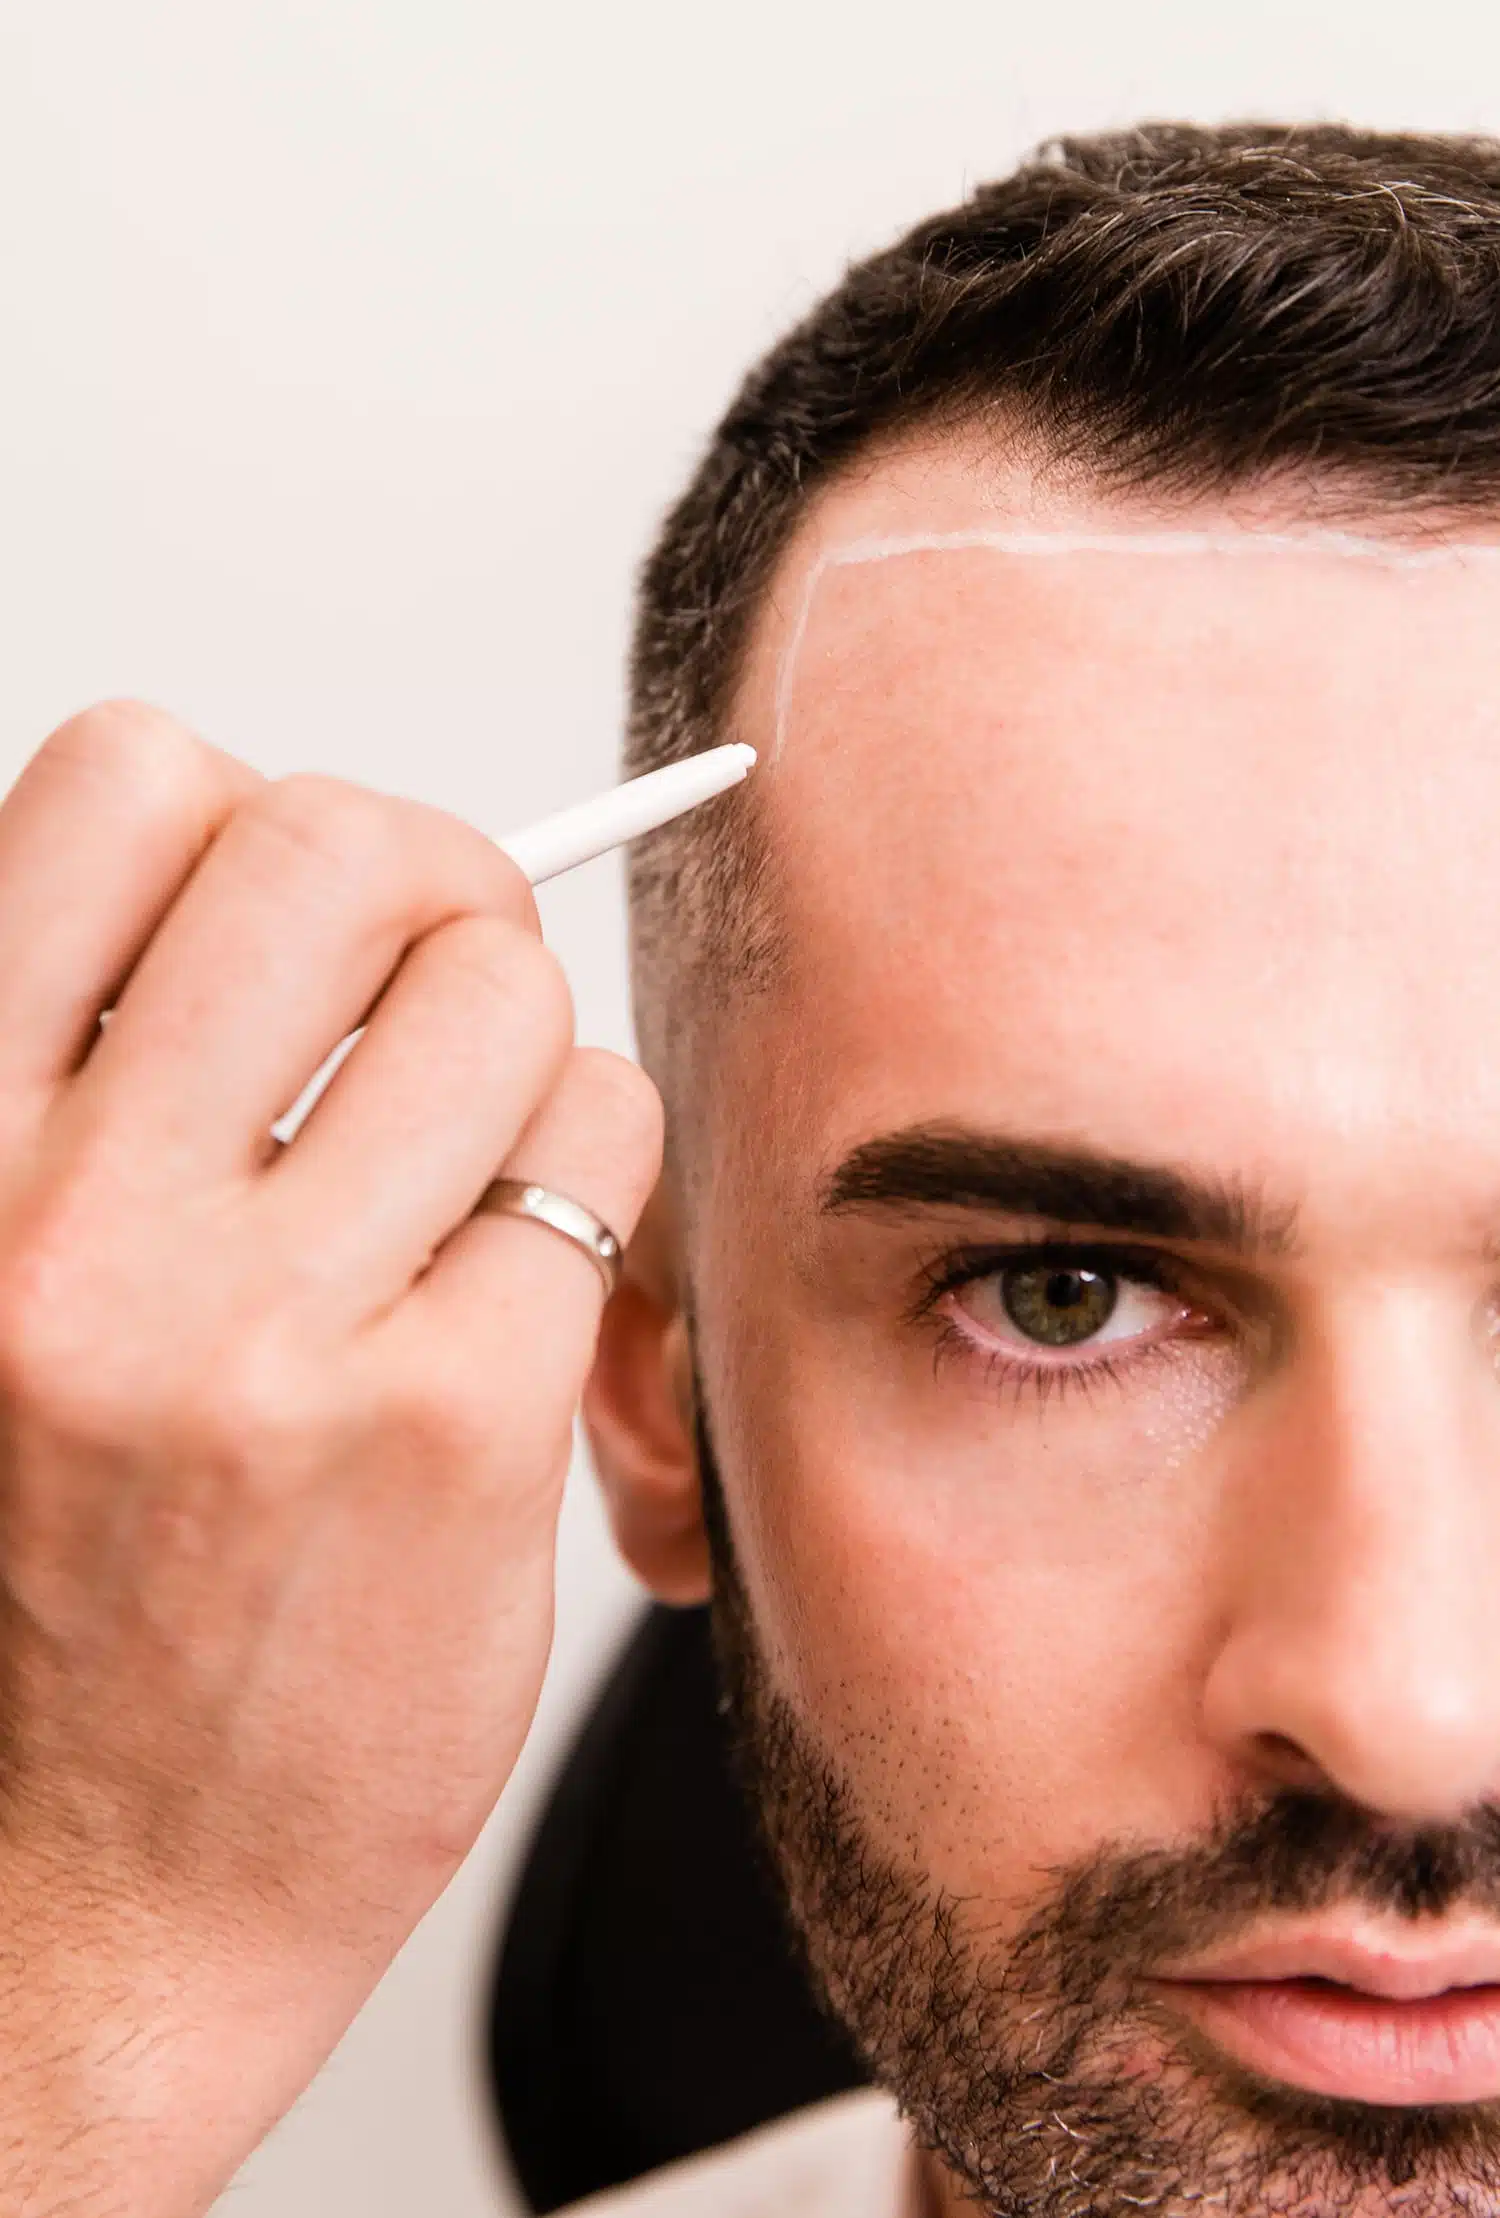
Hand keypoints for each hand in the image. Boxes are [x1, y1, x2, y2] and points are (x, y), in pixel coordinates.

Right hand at [0, 703, 662, 2214]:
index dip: (242, 813)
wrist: (72, 1904)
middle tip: (430, 990)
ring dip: (516, 1045)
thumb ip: (94, 1072)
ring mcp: (266, 1331)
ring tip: (462, 1164)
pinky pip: (599, 1145)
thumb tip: (287, 870)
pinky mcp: (448, 1428)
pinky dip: (586, 1173)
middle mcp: (71, 1224)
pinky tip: (513, 1277)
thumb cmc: (42, 1578)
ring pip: (504, 989)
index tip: (288, 917)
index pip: (128, 781)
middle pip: (347, 847)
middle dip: (428, 889)